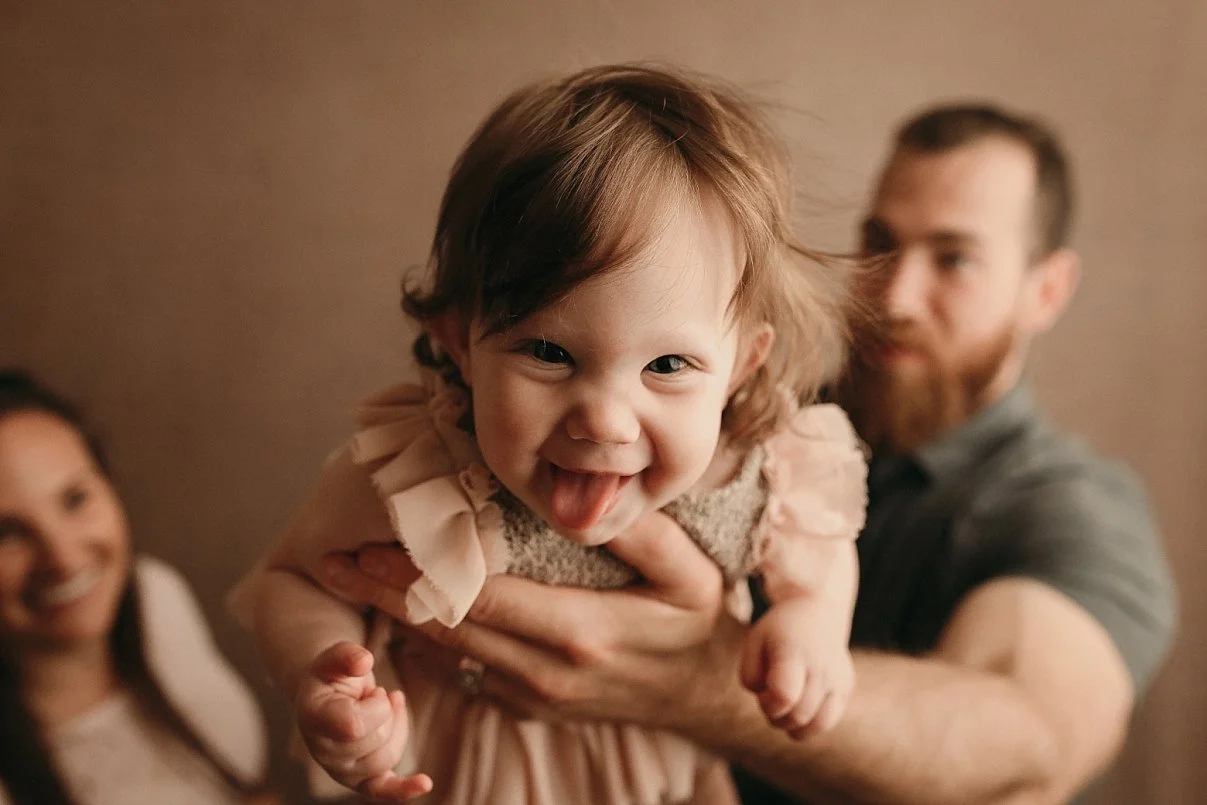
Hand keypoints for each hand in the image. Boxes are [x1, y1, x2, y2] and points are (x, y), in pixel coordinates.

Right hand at [295, 642, 431, 800]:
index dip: (375, 706)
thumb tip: (364, 662)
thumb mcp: (335, 657)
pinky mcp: (361, 779)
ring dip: (396, 726)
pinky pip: (383, 790)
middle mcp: (325, 752)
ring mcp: (343, 770)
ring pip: (388, 756)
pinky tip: (424, 782)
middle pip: (378, 740)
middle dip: (386, 711)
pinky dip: (404, 789)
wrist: (327, 698)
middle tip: (374, 695)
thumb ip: (347, 655)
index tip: (374, 691)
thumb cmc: (331, 677)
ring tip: (384, 708)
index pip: (354, 726)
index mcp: (315, 719)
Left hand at [319, 511, 739, 731]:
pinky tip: (402, 612)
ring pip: (449, 653)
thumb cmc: (694, 623)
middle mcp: (545, 670)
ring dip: (398, 616)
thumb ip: (639, 530)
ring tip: (354, 577)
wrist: (702, 696)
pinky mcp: (530, 704)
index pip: (480, 597)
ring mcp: (534, 694)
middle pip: (449, 626)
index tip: (372, 540)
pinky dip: (429, 643)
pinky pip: (465, 674)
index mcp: (578, 631)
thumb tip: (588, 491)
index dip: (421, 571)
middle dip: (387, 591)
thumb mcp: (688, 571)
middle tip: (336, 555)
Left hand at [740, 598, 853, 739]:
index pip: (785, 695)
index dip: (768, 704)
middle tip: (770, 696)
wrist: (818, 615)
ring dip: (793, 725)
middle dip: (776, 715)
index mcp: (794, 651)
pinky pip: (827, 722)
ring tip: (784, 706)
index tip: (762, 691)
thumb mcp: (754, 643)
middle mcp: (821, 666)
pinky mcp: (846, 688)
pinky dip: (809, 724)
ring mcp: (838, 678)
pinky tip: (799, 708)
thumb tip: (769, 702)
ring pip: (816, 724)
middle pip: (798, 714)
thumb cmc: (778, 632)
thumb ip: (750, 676)